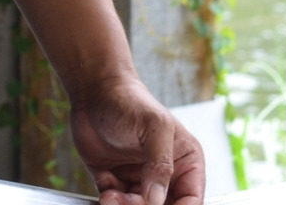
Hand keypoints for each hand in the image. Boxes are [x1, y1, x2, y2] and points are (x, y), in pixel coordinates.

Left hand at [69, 76, 204, 204]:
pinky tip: (104, 176)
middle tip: (128, 199)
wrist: (93, 91)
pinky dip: (108, 198)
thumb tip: (157, 200)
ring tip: (111, 193)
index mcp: (186, 161)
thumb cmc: (130, 100)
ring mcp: (139, 180)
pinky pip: (115, 204)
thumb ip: (160, 166)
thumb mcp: (155, 127)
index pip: (192, 200)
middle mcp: (165, 175)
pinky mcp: (115, 182)